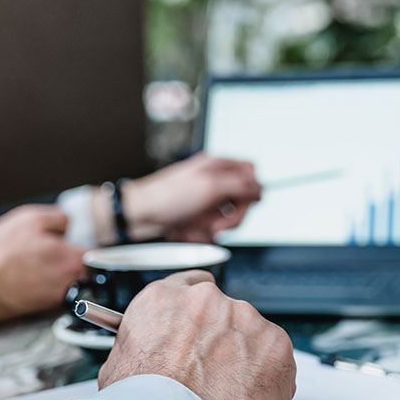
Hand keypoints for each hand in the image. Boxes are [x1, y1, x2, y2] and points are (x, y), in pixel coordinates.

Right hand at [0, 205, 85, 328]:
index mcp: (74, 260)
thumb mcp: (31, 218)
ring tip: (30, 262)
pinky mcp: (39, 309)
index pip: (95, 253)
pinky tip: (22, 274)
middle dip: (68, 257)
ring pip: (64, 280)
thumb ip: (59, 218)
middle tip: (45, 249)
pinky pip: (47, 290)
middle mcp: (70, 284)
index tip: (71, 241)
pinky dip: (39, 282)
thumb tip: (67, 224)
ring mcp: (56, 299)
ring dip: (53, 271)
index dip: (81, 243)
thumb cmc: (1, 253)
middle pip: (80, 267)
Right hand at [98, 271, 295, 399]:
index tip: (202, 326)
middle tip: (212, 378)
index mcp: (163, 300)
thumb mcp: (119, 366)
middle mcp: (206, 301)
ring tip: (227, 399)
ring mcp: (244, 320)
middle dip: (222, 343)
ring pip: (252, 338)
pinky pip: (277, 361)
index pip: (191, 285)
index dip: (199, 313)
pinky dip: (268, 381)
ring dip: (246, 362)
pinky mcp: (276, 346)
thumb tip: (153, 354)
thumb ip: (146, 345)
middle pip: (224, 314)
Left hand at [120, 153, 262, 242]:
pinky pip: (209, 229)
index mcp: (218, 166)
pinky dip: (200, 233)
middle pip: (242, 201)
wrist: (139, 214)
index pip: (251, 175)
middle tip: (218, 223)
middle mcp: (213, 181)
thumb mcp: (210, 186)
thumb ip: (240, 185)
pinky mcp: (196, 217)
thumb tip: (260, 188)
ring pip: (226, 219)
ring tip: (196, 226)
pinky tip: (187, 230)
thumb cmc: (167, 195)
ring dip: (213, 226)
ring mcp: (205, 200)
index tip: (241, 204)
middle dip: (231, 216)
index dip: (250, 192)